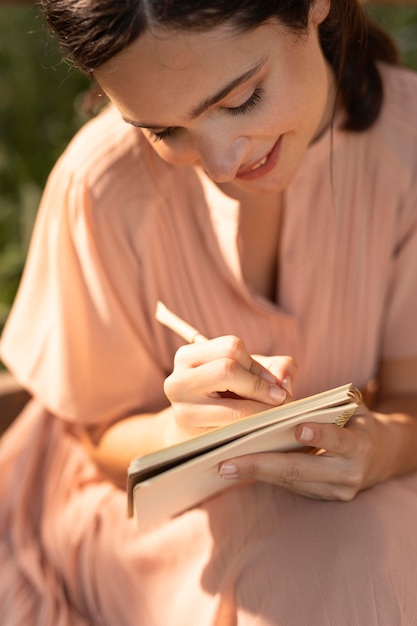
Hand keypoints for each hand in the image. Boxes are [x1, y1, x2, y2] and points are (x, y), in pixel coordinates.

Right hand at [163, 335, 296, 442]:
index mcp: (188, 356)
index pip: (230, 348)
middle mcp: (177, 380)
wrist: (196, 433)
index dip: (257, 365)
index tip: (274, 382)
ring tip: (276, 414)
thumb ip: (277, 367)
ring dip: (263, 411)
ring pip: (233, 407)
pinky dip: (254, 428)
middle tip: (281, 399)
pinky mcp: (193, 438)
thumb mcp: (250, 373)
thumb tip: (285, 381)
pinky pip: (233, 432)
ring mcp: (181, 411)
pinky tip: (263, 427)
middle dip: (260, 386)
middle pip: (227, 369)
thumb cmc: (229, 396)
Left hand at [218, 404, 390, 500]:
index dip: (319, 435)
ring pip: (290, 481)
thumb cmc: (356, 421)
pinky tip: (241, 469)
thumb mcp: (348, 408)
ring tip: (225, 466)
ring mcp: (336, 491)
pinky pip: (291, 486)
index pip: (338, 441)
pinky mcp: (323, 498)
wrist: (380, 454)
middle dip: (261, 465)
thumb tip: (278, 400)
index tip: (298, 429)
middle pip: (300, 470)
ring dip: (256, 473)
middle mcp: (349, 473)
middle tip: (228, 463)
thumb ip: (323, 407)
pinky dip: (266, 476)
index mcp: (359, 446)